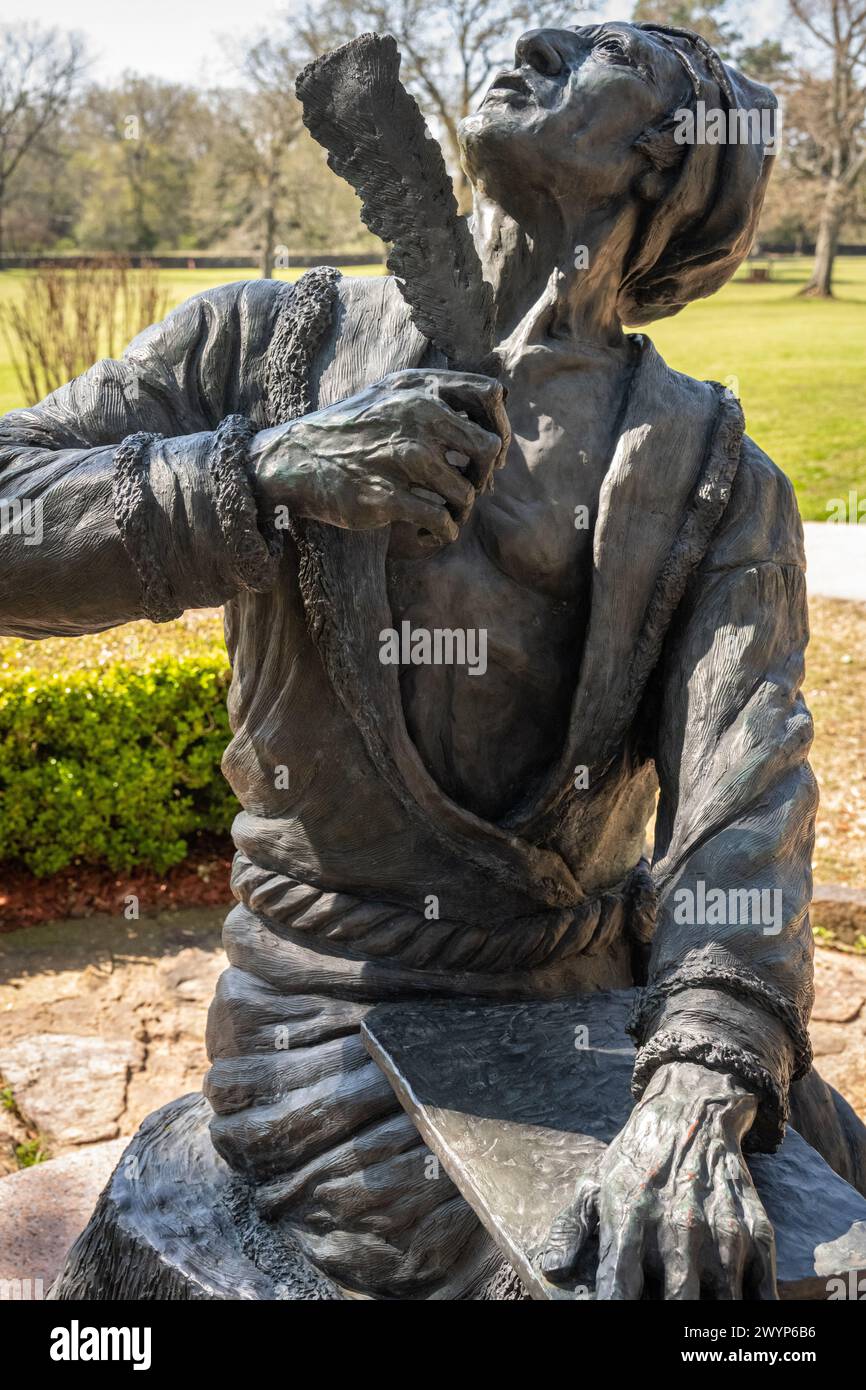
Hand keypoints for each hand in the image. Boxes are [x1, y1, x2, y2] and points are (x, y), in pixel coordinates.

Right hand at [251, 368, 508, 547]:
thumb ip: (438, 390)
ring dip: (461, 510)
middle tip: (470, 488)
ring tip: (445, 513)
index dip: (499, 427)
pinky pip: (441, 520)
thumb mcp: (392, 393)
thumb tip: (498, 398)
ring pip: (467, 492)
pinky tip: (431, 530)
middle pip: (489, 449)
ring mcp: (402, 456)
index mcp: (419, 388)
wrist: (298, 459)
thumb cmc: (352, 428)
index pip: (489, 396)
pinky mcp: (388, 495)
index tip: (487, 452)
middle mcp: (415, 416)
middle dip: (485, 476)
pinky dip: (443, 531)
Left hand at [541, 1061, 776, 1299]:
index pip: (619, 1292)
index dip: (618, 1311)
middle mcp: (676, 1231)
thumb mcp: (594, 1183)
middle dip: (669, 1314)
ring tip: (700, 1319)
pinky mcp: (755, 1230)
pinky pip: (764, 1288)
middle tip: (663, 1308)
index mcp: (630, 1222)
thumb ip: (571, 1228)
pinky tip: (741, 1307)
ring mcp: (719, 1233)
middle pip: (677, 1304)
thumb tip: (552, 1270)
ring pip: (723, 1301)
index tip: (621, 1315)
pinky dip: (756, 1306)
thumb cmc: (637, 1155)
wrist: (692, 1108)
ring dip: (710, 1314)